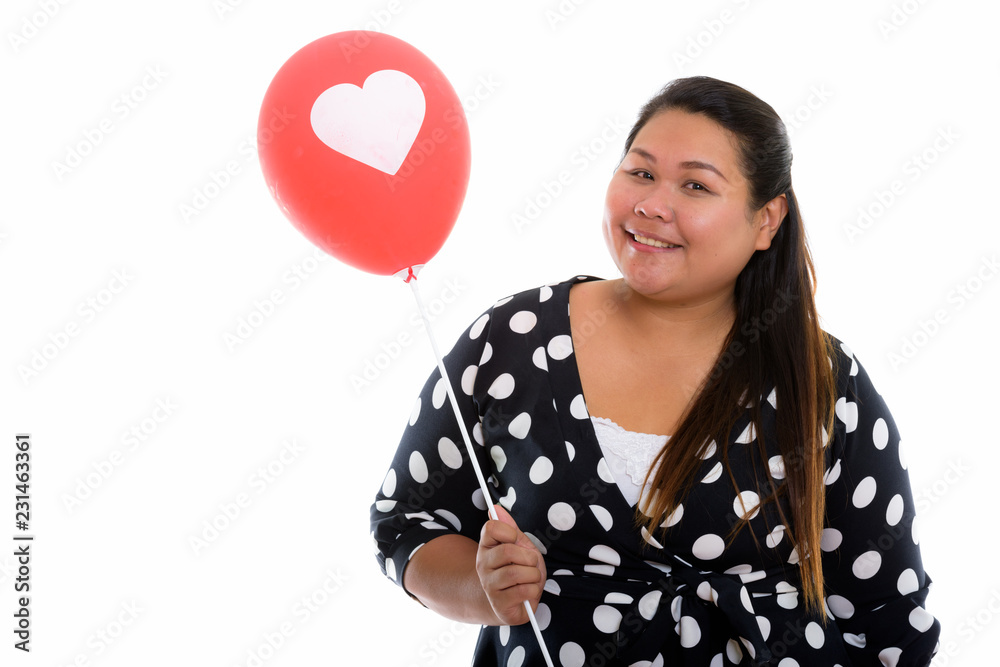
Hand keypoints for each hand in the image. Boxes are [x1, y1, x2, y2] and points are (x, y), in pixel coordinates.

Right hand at [476, 504, 546, 625]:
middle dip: (528, 558)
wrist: (512, 603)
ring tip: (531, 579)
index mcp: (486, 546)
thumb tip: (496, 507)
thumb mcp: (520, 546)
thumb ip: (510, 527)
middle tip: (530, 564)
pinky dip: (533, 590)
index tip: (516, 540)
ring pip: (516, 573)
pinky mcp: (498, 604)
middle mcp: (482, 565)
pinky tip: (528, 592)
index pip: (491, 528)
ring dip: (533, 575)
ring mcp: (489, 585)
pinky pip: (523, 591)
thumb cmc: (519, 570)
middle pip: (507, 551)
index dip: (509, 532)